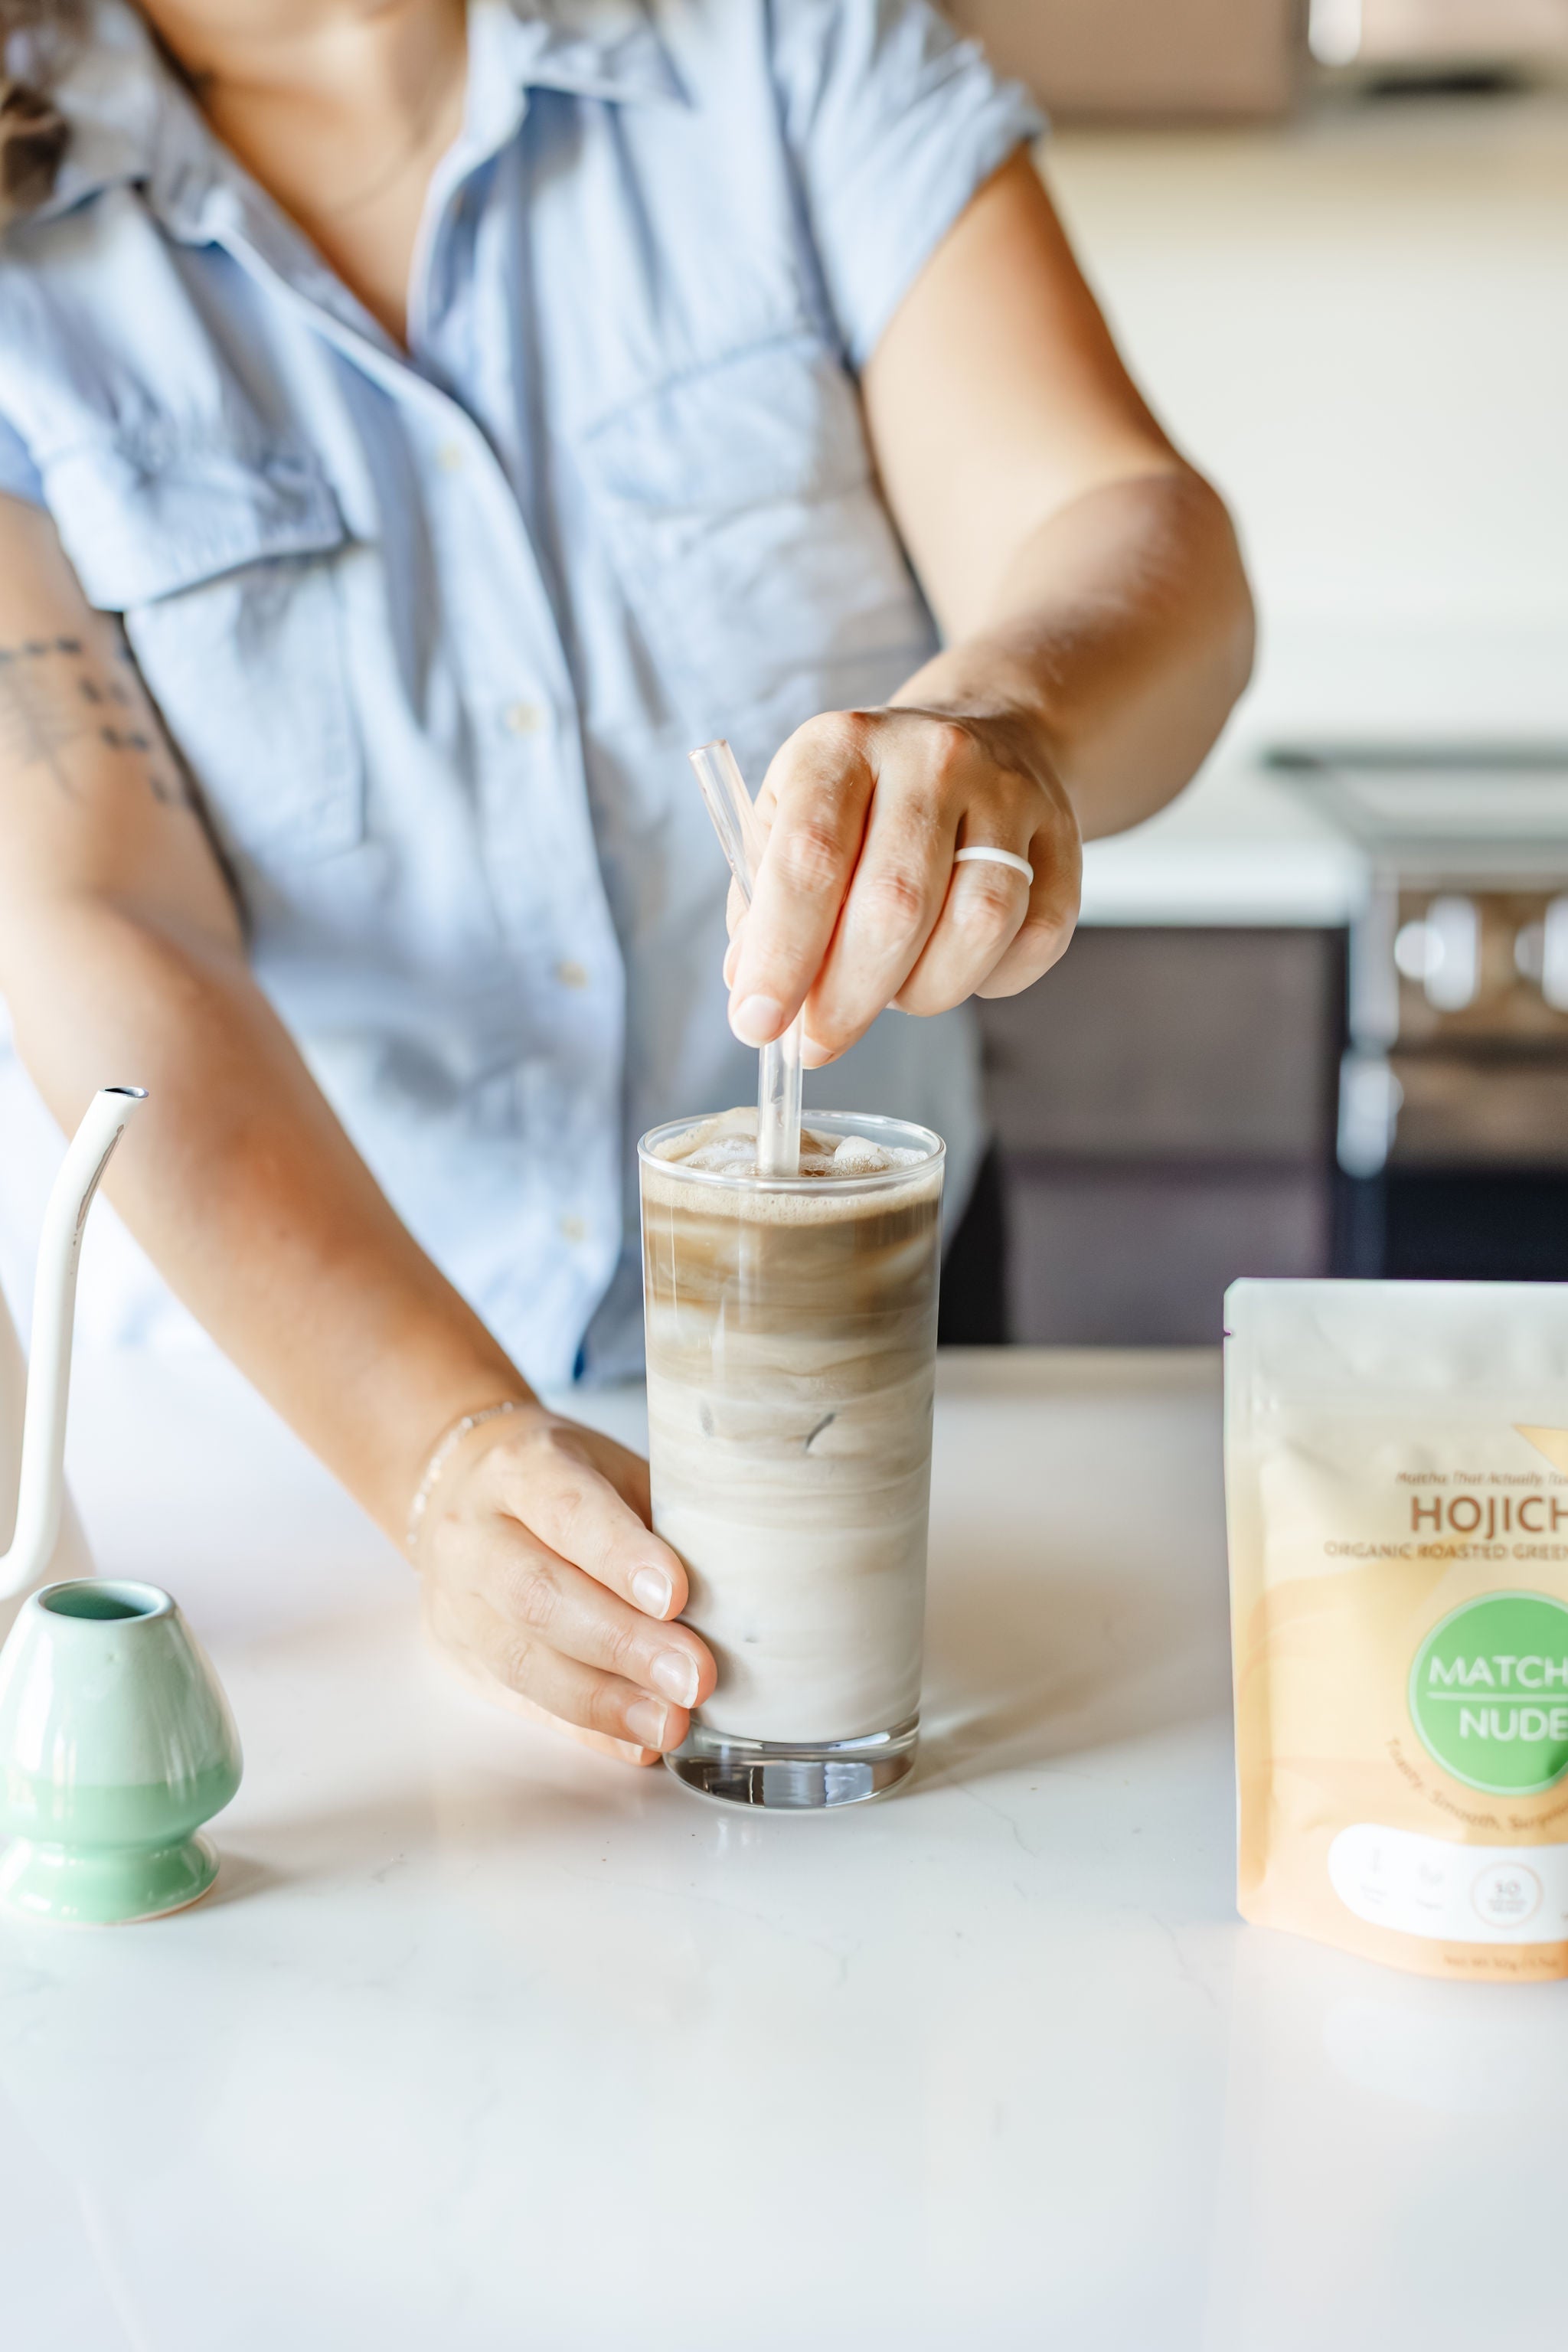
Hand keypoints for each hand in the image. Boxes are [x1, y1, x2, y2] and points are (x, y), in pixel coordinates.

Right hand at [414, 1406, 714, 1766]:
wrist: (461, 1489)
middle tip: (694, 1677)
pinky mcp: (458, 1656)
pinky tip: (636, 1744)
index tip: (676, 1596)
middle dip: (623, 1644)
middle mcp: (473, 1534)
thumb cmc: (564, 1481)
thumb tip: (741, 1588)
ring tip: (671, 1723)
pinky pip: (520, 1702)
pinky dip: (584, 1729)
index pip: (567, 1510)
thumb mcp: (611, 1469)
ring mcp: (456, 1601)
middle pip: (538, 1595)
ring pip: (521, 1659)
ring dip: (604, 1701)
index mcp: (520, 1468)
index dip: (620, 1556)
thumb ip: (662, 1519)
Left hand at [722, 706, 1080, 1065]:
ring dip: (924, 992)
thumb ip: (763, 906)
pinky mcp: (1066, 838)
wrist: (988, 734)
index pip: (809, 860)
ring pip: (976, 927)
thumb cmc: (867, 801)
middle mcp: (932, 757)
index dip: (781, 955)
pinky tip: (954, 966)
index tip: (759, 1024)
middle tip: (819, 1041)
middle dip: (848, 998)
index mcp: (842, 746)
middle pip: (895, 906)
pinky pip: (1035, 939)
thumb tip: (753, 993)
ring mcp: (1008, 795)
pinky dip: (989, 979)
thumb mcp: (790, 820)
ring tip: (891, 994)